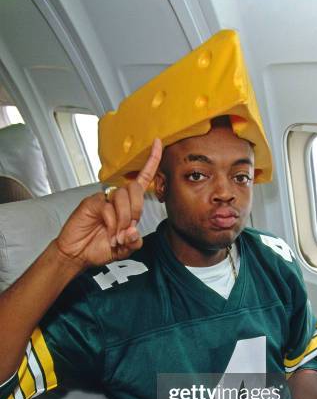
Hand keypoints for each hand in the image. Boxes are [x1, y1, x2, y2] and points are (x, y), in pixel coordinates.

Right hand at [56, 138, 161, 267]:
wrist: (77, 255)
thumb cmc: (99, 248)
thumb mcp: (124, 249)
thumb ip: (134, 242)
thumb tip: (134, 230)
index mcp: (128, 206)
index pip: (142, 180)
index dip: (151, 162)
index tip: (158, 143)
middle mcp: (117, 199)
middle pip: (136, 189)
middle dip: (136, 211)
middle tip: (126, 231)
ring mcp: (104, 199)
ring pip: (123, 197)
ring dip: (123, 220)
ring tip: (116, 236)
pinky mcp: (91, 202)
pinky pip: (108, 207)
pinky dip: (112, 223)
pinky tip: (108, 233)